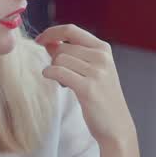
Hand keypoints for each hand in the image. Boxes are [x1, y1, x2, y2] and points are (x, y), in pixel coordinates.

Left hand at [35, 25, 136, 149]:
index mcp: (103, 49)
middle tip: (62, 77)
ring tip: (66, 83)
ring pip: (59, 59)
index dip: (51, 32)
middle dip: (54, 60)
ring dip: (55, 70)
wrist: (116, 127)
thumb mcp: (92, 70)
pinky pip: (58, 72)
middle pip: (62, 47)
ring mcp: (96, 72)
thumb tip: (49, 41)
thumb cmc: (101, 98)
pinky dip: (50, 74)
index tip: (39, 40)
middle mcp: (101, 57)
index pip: (71, 30)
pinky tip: (57, 83)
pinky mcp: (88, 88)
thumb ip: (73, 54)